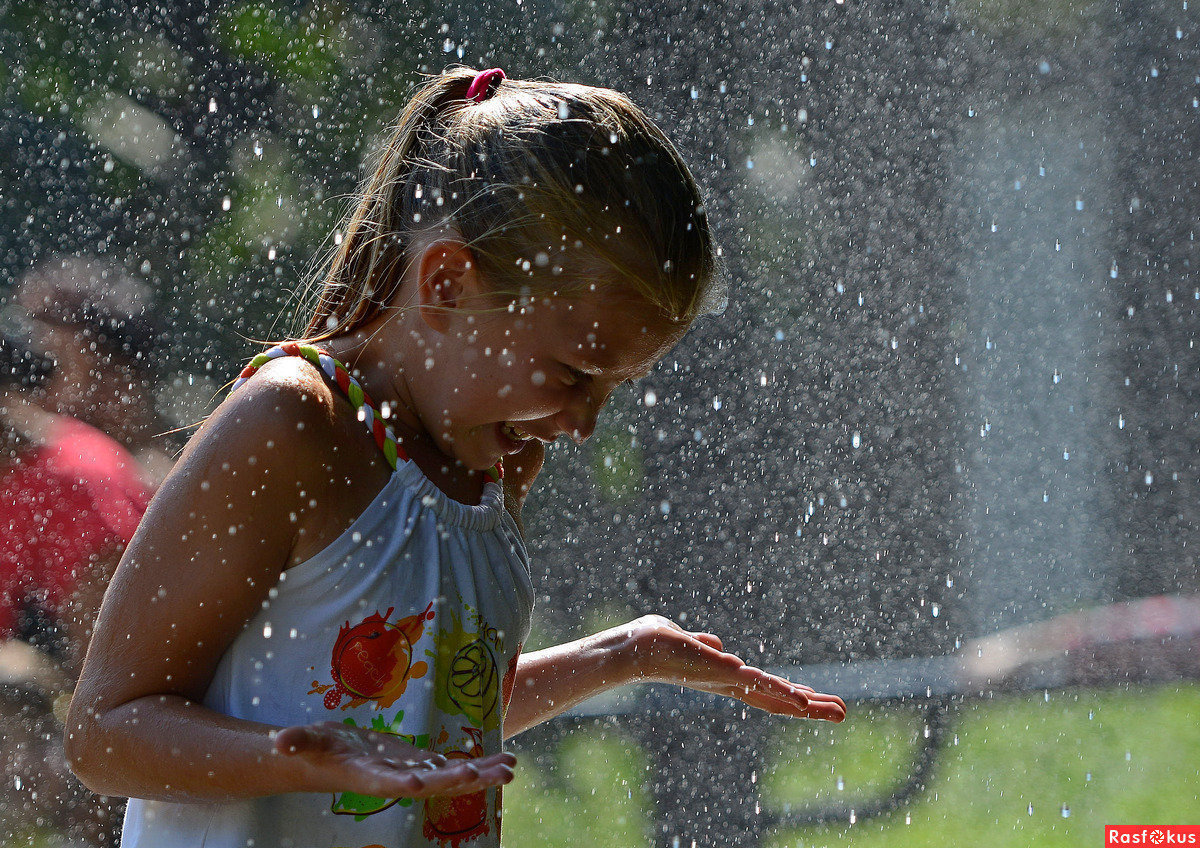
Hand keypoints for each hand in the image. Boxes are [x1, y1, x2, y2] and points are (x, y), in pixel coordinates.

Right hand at [273, 721, 515, 798]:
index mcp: (368, 776)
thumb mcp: (303, 741)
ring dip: (482, 775)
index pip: (390, 783)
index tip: (429, 780)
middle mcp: (396, 780)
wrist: (327, 757)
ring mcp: (413, 774)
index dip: (410, 782)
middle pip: (430, 784)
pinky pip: (457, 768)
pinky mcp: (424, 765)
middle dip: (457, 780)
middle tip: (486, 775)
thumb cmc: (313, 749)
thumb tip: (278, 743)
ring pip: (452, 779)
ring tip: (511, 770)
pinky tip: (508, 763)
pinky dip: (483, 766)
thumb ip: (295, 742)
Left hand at [617, 615, 846, 722]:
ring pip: (772, 695)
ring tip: (832, 710)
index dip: (791, 697)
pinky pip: (755, 684)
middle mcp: (728, 684)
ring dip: (803, 703)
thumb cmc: (652, 645)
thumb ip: (704, 647)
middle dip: (810, 707)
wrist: (632, 648)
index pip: (765, 690)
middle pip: (776, 699)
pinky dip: (778, 691)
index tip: (817, 703)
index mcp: (724, 677)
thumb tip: (717, 645)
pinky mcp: (720, 672)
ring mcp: (725, 680)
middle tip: (843, 714)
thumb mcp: (686, 643)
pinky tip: (800, 699)